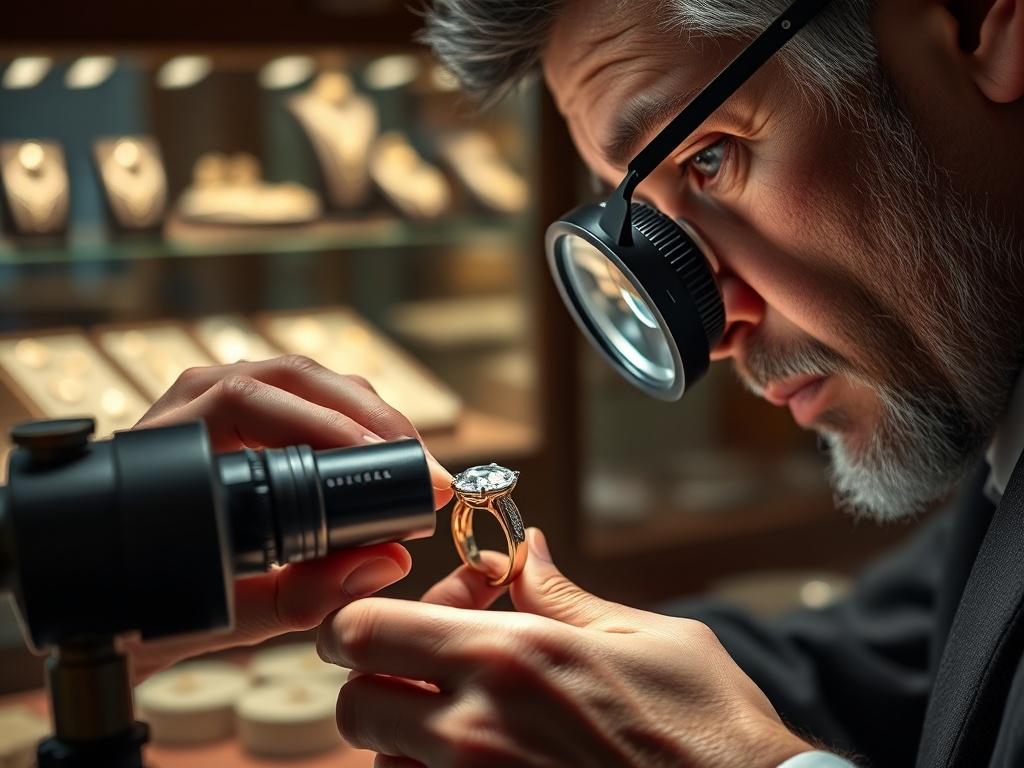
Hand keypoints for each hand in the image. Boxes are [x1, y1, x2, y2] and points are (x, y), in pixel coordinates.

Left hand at [123, 354, 454, 680]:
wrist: (100, 586)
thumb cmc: (144, 598)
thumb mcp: (213, 612)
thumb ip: (293, 597)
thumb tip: (385, 562)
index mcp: (168, 439)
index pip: (251, 400)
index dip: (325, 425)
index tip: (381, 467)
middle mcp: (192, 401)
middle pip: (297, 378)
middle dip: (373, 421)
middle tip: (427, 476)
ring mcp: (219, 398)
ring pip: (312, 381)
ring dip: (374, 417)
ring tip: (418, 469)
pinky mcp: (248, 410)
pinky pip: (311, 398)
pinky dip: (357, 421)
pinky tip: (388, 456)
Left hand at [318, 529, 811, 767]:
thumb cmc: (708, 729)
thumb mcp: (645, 637)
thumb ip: (564, 595)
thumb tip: (527, 552)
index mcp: (509, 655)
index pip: (364, 631)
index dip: (362, 622)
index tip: (395, 622)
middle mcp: (474, 731)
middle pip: (354, 704)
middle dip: (379, 685)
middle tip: (430, 677)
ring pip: (381, 767)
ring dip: (405, 745)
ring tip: (467, 729)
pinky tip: (490, 767)